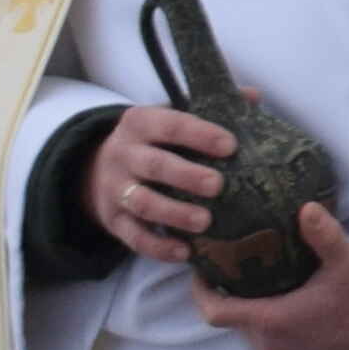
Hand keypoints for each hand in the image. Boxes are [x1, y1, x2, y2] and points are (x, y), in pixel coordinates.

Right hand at [85, 104, 237, 266]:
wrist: (95, 168)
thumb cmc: (152, 141)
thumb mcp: (170, 117)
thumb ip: (210, 108)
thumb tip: (253, 96)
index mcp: (141, 123)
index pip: (171, 124)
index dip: (200, 134)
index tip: (230, 145)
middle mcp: (124, 154)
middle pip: (154, 165)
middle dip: (186, 175)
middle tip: (218, 185)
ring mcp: (116, 189)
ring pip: (142, 202)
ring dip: (173, 213)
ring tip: (204, 222)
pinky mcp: (114, 220)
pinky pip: (133, 237)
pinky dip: (158, 247)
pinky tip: (184, 253)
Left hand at [194, 206, 348, 349]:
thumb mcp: (346, 264)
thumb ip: (323, 235)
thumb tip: (305, 206)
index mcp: (270, 319)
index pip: (215, 310)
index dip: (202, 293)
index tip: (202, 276)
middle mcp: (268, 348)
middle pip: (240, 324)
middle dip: (246, 305)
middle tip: (264, 284)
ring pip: (259, 343)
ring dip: (267, 326)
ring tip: (290, 306)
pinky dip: (283, 346)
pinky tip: (305, 332)